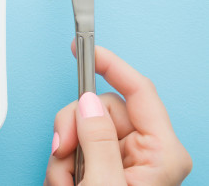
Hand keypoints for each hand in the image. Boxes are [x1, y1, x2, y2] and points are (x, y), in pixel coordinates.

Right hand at [45, 44, 191, 185]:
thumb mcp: (105, 184)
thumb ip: (97, 141)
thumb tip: (87, 103)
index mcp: (161, 152)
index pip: (139, 91)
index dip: (111, 66)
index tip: (84, 48)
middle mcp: (145, 151)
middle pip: (99, 110)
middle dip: (72, 130)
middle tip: (61, 153)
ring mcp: (123, 159)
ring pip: (81, 129)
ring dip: (63, 156)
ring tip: (64, 183)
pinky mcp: (104, 168)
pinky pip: (74, 149)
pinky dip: (62, 167)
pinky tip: (66, 185)